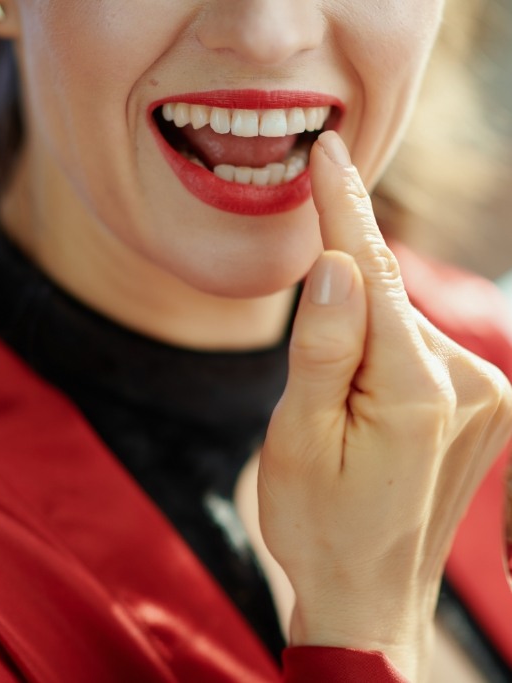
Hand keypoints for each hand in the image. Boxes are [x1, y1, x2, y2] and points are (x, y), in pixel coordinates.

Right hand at [257, 131, 511, 679]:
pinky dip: (385, 352)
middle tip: (313, 368)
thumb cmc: (320, 524)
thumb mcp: (296, 439)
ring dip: (362, 336)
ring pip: (403, 325)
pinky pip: (421, 350)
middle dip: (342, 294)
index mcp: (415, 393)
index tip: (328, 152)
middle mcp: (469, 386)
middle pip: (388, 300)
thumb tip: (335, 265)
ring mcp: (487, 397)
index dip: (342, 210)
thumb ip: (321, 348)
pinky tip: (365, 402)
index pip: (373, 274)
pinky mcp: (486, 407)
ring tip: (337, 411)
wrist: (370, 595)